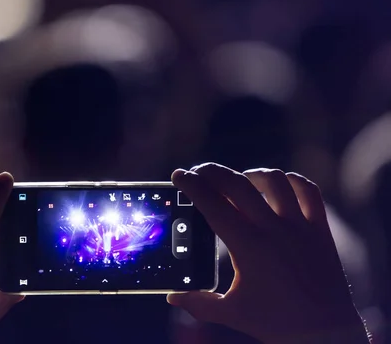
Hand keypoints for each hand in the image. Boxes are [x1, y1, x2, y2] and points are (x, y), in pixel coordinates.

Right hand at [168, 164, 369, 343]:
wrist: (325, 334)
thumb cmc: (277, 324)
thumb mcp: (231, 313)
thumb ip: (198, 302)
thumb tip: (173, 296)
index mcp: (248, 247)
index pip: (213, 205)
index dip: (192, 186)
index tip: (179, 175)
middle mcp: (274, 230)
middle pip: (237, 184)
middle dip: (212, 172)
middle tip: (199, 172)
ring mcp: (300, 227)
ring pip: (274, 180)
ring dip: (250, 175)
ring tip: (238, 181)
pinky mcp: (320, 230)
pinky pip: (309, 191)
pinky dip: (292, 181)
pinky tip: (278, 185)